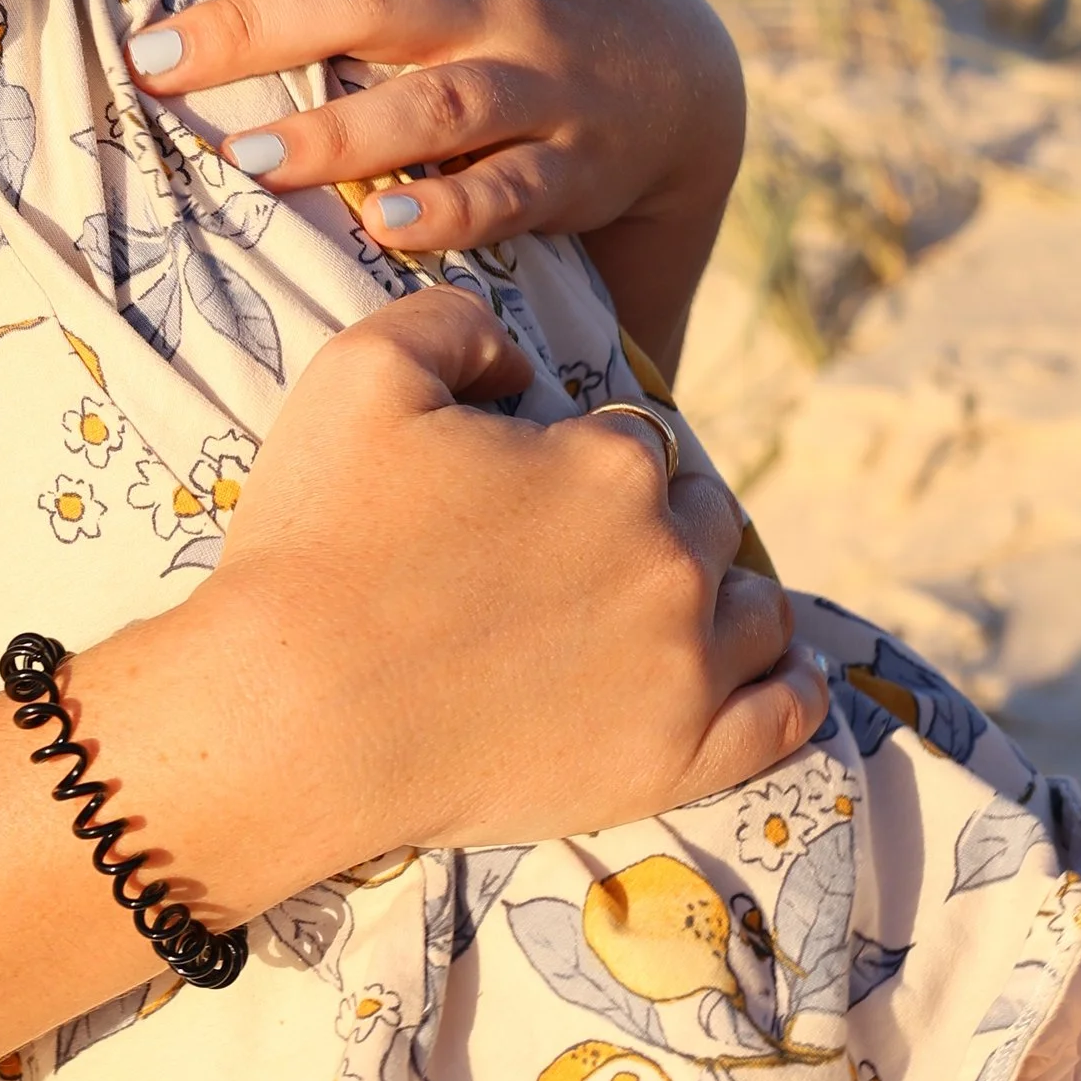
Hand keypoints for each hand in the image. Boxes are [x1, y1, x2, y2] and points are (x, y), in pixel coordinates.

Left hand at [106, 0, 745, 375]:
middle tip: (145, 60)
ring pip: (434, 105)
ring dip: (339, 133)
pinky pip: (510, 194)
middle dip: (250, 24)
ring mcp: (541, 81)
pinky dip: (451, 212)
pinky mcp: (576, 168)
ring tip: (246, 161)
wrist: (696, 80)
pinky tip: (387, 229)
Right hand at [187, 299, 821, 890]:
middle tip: (576, 561)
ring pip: (755, 607)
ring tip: (663, 613)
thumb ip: (454, 321)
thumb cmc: (315, 543)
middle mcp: (667, 557)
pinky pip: (786, 711)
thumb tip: (520, 362)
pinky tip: (761, 671)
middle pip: (702, 517)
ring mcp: (685, 667)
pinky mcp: (682, 759)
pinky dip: (785, 685)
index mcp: (610, 461)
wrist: (294, 718)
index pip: (632, 438)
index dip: (579, 459)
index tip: (529, 496)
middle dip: (653, 524)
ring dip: (721, 596)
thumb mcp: (358, 373)